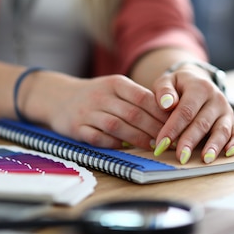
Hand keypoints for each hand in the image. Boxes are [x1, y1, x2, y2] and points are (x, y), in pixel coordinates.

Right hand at [41, 74, 168, 148]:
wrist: (58, 97)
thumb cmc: (97, 95)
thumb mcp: (116, 88)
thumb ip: (138, 98)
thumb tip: (169, 115)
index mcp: (115, 83)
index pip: (143, 97)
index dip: (161, 113)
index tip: (176, 124)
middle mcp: (101, 96)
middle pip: (133, 113)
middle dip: (154, 129)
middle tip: (170, 141)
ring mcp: (87, 112)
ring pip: (117, 126)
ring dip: (138, 138)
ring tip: (154, 147)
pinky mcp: (76, 128)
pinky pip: (97, 138)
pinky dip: (113, 144)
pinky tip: (126, 149)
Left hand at [151, 66, 233, 163]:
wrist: (196, 81)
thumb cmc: (178, 85)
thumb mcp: (167, 81)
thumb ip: (164, 90)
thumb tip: (166, 104)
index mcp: (200, 87)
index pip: (186, 110)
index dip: (173, 128)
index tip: (161, 143)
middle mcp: (216, 99)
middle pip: (203, 123)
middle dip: (190, 141)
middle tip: (180, 157)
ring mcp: (226, 112)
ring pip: (221, 130)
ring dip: (213, 146)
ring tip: (205, 159)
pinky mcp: (233, 123)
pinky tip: (229, 153)